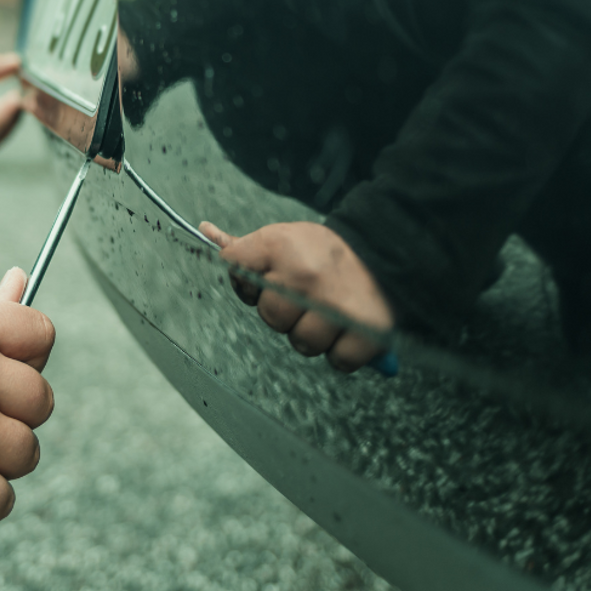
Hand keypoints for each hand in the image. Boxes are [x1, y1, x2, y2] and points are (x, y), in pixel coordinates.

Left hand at [200, 221, 393, 372]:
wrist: (385, 251)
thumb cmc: (323, 251)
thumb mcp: (283, 237)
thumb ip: (245, 247)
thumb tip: (204, 230)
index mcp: (281, 247)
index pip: (235, 268)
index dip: (249, 282)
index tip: (268, 278)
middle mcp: (306, 278)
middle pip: (271, 317)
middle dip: (286, 312)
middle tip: (308, 295)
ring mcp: (336, 308)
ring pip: (303, 344)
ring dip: (315, 334)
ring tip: (330, 311)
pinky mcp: (367, 333)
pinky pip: (338, 361)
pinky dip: (344, 351)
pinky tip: (349, 328)